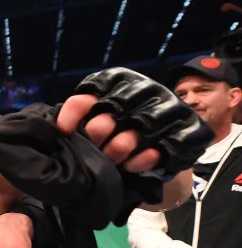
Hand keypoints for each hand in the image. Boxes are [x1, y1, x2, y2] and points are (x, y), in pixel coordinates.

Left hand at [56, 68, 213, 177]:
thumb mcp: (91, 123)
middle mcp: (147, 88)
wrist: (150, 158)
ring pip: (143, 125)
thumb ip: (76, 118)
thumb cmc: (112, 137)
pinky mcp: (188, 130)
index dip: (76, 109)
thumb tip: (58, 128)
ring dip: (120, 147)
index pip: (96, 86)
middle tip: (92, 147)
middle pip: (118, 106)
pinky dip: (143, 159)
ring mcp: (170, 107)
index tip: (64, 131)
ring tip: (109, 160)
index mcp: (120, 81)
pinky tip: (130, 167)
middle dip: (98, 131)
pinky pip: (166, 145)